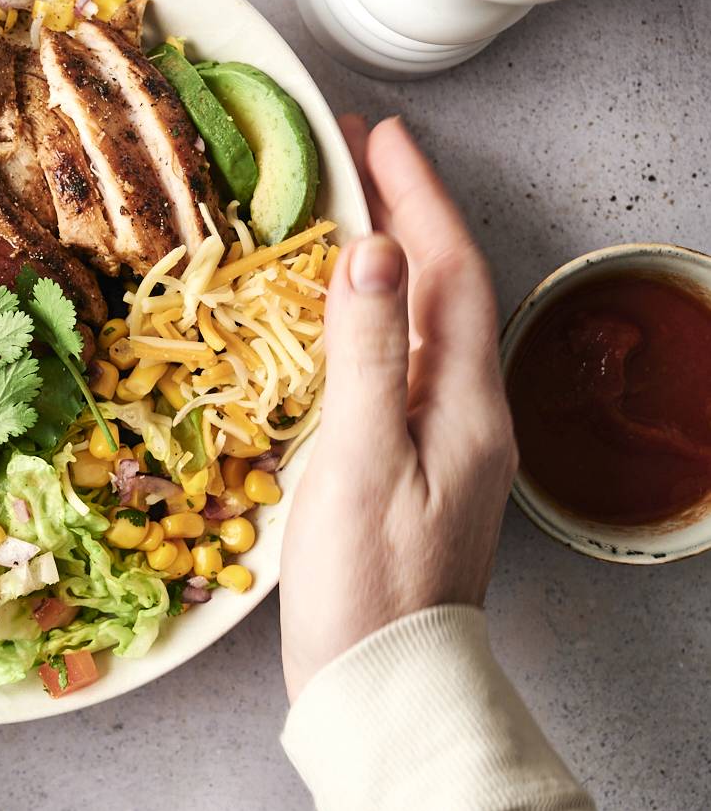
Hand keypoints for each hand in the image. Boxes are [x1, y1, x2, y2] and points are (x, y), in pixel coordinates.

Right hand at [279, 116, 517, 701]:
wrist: (378, 675)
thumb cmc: (364, 579)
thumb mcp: (362, 458)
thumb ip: (368, 351)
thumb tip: (372, 249)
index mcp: (466, 402)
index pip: (450, 270)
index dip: (417, 197)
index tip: (380, 136)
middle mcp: (468, 411)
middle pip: (445, 287)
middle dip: (408, 213)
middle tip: (359, 155)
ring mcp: (444, 439)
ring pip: (426, 321)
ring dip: (392, 258)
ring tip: (350, 211)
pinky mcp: (415, 462)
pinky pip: (403, 359)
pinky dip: (375, 314)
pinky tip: (343, 312)